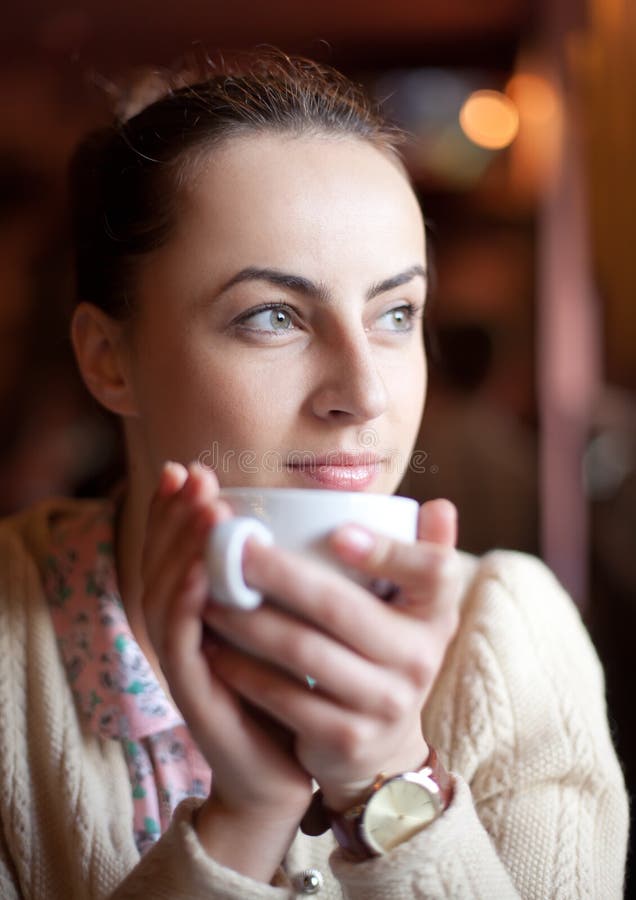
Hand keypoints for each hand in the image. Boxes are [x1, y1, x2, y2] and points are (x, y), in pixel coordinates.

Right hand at [140, 462, 311, 877]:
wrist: (291, 767)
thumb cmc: (295, 687)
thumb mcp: (291, 621)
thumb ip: (291, 575)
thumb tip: (330, 518)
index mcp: (203, 610)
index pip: (177, 549)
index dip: (175, 509)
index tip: (190, 468)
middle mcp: (184, 630)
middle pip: (163, 562)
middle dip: (174, 515)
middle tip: (191, 475)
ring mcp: (185, 662)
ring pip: (165, 595)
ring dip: (180, 550)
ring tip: (206, 510)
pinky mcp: (194, 695)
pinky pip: (179, 644)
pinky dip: (185, 605)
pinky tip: (201, 574)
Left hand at [203, 499, 460, 811]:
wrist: (382, 744)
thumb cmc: (386, 648)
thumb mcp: (414, 605)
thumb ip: (425, 552)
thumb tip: (440, 506)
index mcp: (436, 612)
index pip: (433, 571)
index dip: (388, 551)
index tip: (337, 533)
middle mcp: (420, 658)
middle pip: (339, 607)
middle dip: (277, 574)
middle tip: (231, 550)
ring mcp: (385, 702)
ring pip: (302, 651)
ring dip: (247, 619)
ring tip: (208, 595)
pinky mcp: (347, 737)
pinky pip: (284, 696)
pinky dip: (243, 669)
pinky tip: (212, 646)